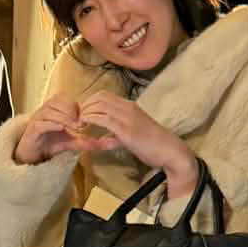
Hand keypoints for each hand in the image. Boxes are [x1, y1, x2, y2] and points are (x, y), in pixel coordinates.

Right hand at [13, 95, 86, 164]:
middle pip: (57, 101)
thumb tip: (108, 144)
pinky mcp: (32, 129)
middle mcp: (45, 110)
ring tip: (73, 127)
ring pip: (49, 110)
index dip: (76, 106)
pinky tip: (61, 129)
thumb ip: (88, 141)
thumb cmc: (51, 143)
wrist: (34, 154)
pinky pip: (41, 123)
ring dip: (63, 117)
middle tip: (80, 124)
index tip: (85, 119)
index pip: (64, 98)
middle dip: (71, 110)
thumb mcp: (73, 142)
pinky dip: (52, 124)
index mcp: (54, 108)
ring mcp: (37, 119)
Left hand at [75, 93, 198, 196]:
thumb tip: (101, 141)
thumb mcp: (132, 136)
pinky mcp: (126, 130)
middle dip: (84, 105)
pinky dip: (91, 120)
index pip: (104, 95)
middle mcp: (128, 108)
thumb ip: (115, 136)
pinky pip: (104, 119)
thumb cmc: (153, 145)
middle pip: (99, 97)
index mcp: (130, 106)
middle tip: (77, 117)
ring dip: (85, 112)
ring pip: (99, 106)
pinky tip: (85, 126)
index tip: (82, 113)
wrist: (170, 151)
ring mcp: (128, 118)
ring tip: (79, 122)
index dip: (89, 101)